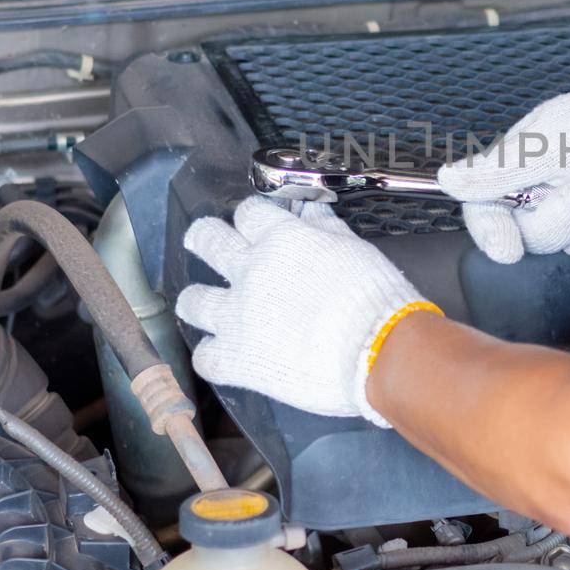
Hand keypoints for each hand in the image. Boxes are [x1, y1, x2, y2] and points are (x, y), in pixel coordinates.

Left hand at [175, 196, 438, 425]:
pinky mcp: (236, 359)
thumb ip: (326, 229)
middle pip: (206, 240)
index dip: (252, 218)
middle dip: (204, 239)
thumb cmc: (374, 296)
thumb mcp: (354, 249)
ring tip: (207, 307)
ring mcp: (236, 316)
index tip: (258, 226)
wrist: (377, 350)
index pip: (248, 212)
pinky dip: (214, 357)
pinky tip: (225, 356)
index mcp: (280, 239)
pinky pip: (204, 357)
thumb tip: (312, 210)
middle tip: (208, 245)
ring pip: (192, 301)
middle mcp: (249, 271)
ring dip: (198, 301)